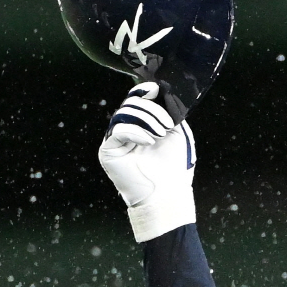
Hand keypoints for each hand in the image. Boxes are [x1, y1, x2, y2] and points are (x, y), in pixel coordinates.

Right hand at [98, 82, 195, 242]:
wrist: (168, 196)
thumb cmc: (176, 168)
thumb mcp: (178, 133)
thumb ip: (170, 112)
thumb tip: (159, 91)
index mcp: (142, 125)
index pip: (136, 99)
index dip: (144, 91)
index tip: (157, 90)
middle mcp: (127, 131)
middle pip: (131, 104)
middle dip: (151, 109)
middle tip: (167, 125)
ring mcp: (116, 140)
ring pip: (124, 113)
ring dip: (146, 119)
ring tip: (161, 134)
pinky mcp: (108, 150)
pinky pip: (118, 129)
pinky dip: (136, 131)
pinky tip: (149, 142)